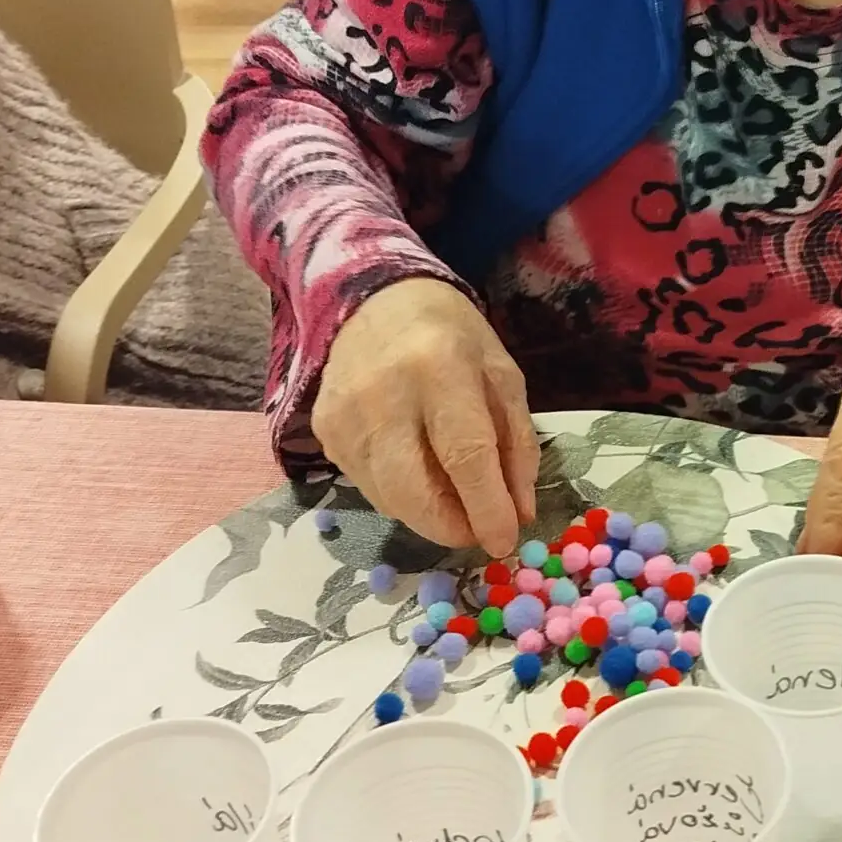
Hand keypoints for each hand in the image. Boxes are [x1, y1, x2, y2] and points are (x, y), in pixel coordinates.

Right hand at [310, 277, 538, 554]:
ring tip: (450, 492)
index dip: (487, 508)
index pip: (465, 455)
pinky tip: (414, 465)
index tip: (504, 541)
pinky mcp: (323, 431)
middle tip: (476, 530)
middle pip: (413, 491)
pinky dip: (399, 493)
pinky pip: (366, 486)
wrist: (376, 300)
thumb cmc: (452, 338)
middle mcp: (382, 394)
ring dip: (426, 512)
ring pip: (387, 498)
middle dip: (450, 526)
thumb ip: (517, 445)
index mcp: (439, 368)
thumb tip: (519, 513)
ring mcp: (343, 416)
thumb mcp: (502, 376)